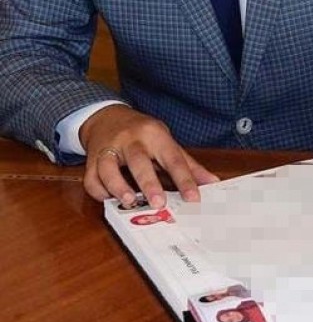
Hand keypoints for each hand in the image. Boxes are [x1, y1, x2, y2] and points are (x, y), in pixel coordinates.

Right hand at [80, 104, 218, 207]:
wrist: (108, 118)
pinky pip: (91, 177)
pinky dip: (99, 191)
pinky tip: (110, 199)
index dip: (184, 179)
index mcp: (156, 135)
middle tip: (159, 203)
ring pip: (109, 168)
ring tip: (130, 202)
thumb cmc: (144, 134)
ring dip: (118, 186)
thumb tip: (212, 182)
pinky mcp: (92, 159)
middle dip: (149, 183)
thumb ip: (188, 165)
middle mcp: (132, 140)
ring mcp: (109, 148)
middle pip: (139, 161)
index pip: (173, 158)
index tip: (194, 198)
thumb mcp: (167, 143)